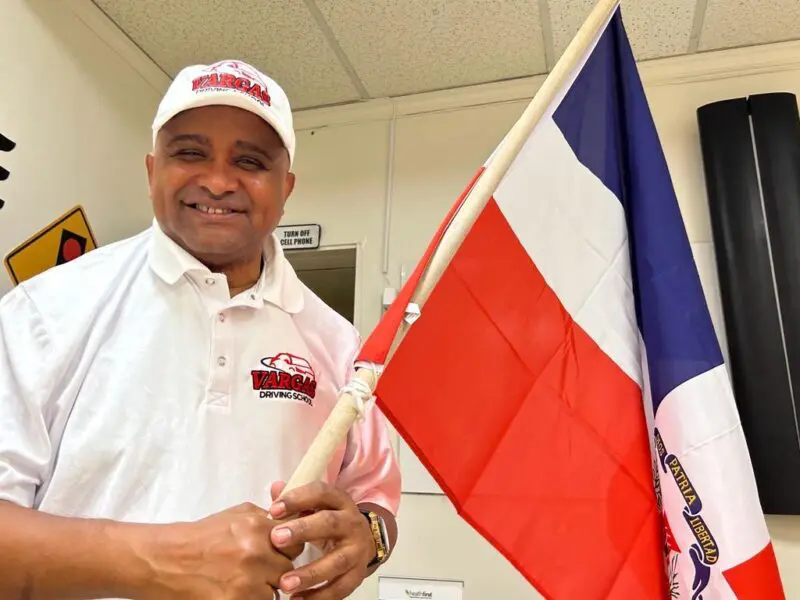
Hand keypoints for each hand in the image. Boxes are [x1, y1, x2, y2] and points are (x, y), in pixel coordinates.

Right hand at [141, 502, 302, 599]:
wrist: (164, 560)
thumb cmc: (199, 538)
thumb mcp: (234, 515)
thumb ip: (265, 517)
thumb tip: (291, 519)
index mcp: (257, 527)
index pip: (296, 539)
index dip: (288, 547)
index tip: (280, 551)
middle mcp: (256, 552)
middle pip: (289, 567)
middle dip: (277, 569)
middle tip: (257, 568)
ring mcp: (248, 581)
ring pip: (277, 589)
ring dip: (266, 588)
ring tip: (243, 581)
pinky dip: (252, 599)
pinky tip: (235, 592)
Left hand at [268, 481, 375, 598]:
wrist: (363, 540)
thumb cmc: (329, 522)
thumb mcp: (317, 506)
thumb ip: (295, 500)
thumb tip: (275, 488)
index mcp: (339, 501)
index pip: (320, 493)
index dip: (297, 499)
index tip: (273, 509)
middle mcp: (351, 523)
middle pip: (329, 524)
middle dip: (302, 531)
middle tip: (276, 539)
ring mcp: (356, 550)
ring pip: (336, 562)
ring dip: (310, 573)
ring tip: (285, 583)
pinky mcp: (357, 574)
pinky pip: (340, 588)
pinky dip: (319, 596)